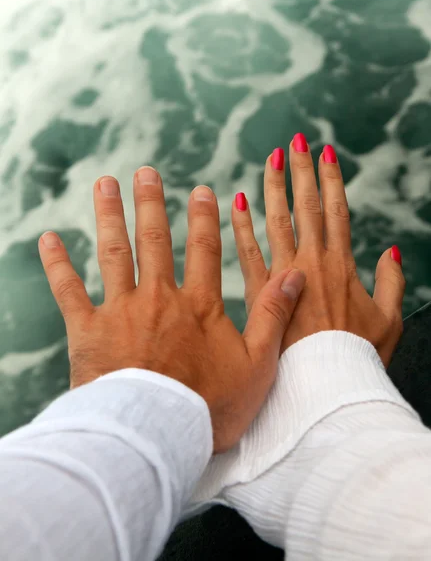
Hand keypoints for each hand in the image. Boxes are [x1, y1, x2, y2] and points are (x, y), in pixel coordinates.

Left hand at [38, 167, 304, 452]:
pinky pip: (69, 291)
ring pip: (115, 253)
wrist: (157, 436)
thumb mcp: (257, 364)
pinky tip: (48, 239)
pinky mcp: (88, 331)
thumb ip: (273, 315)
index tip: (201, 189)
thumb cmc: (210, 407)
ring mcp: (121, 311)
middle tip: (145, 172)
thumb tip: (294, 274)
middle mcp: (160, 298)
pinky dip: (58, 264)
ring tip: (105, 183)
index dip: (204, 218)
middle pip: (155, 241)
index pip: (205, 251)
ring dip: (110, 215)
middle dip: (151, 204)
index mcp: (199, 306)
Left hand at [232, 135, 404, 366]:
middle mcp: (311, 262)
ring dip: (273, 188)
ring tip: (270, 160)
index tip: (327, 153)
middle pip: (306, 207)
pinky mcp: (259, 295)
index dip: (332, 180)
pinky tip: (236, 202)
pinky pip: (248, 253)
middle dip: (301, 171)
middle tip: (295, 141)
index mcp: (342, 265)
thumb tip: (392, 251)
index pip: (336, 211)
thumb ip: (393, 283)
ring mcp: (282, 276)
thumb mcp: (389, 321)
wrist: (323, 388)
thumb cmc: (358, 358)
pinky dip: (242, 226)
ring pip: (277, 221)